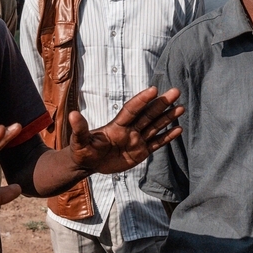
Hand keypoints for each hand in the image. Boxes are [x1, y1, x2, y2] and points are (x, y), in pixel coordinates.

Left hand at [69, 86, 183, 174]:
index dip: (141, 100)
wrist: (88, 163)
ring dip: (168, 117)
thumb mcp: (79, 141)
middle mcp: (129, 130)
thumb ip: (79, 128)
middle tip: (175, 91)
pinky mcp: (140, 152)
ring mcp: (136, 140)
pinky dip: (167, 137)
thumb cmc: (82, 150)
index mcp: (116, 125)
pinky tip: (179, 129)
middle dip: (161, 103)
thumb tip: (71, 114)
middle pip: (148, 114)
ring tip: (180, 107)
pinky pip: (156, 143)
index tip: (153, 89)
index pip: (131, 110)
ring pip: (155, 126)